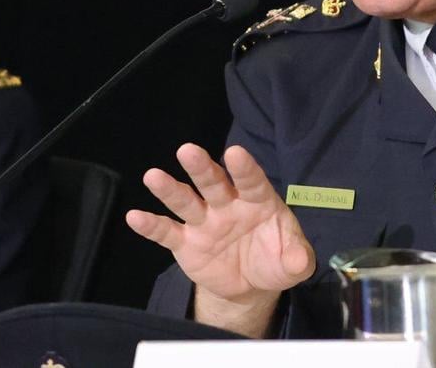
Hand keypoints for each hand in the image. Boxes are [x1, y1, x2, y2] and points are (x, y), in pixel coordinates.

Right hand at [126, 143, 313, 331]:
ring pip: (186, 201)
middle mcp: (228, 205)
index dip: (244, 168)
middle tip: (188, 151)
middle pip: (213, 182)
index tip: (235, 153)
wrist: (251, 286)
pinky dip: (151, 226)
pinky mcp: (186, 243)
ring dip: (170, 189)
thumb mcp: (293, 263)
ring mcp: (205, 222)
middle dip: (201, 168)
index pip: (251, 181)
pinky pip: (167, 232)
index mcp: (257, 201)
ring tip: (153, 176)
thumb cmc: (275, 260)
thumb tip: (300, 262)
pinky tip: (135, 217)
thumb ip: (298, 259)